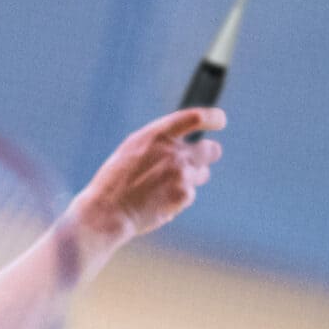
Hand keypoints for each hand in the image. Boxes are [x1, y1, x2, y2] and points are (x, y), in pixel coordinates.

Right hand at [69, 108, 224, 259]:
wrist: (108, 211)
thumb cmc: (115, 181)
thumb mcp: (132, 149)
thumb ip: (159, 142)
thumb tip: (182, 140)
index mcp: (157, 135)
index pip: (195, 118)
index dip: (213, 117)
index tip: (219, 120)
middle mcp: (173, 151)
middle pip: (211, 149)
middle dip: (208, 155)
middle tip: (199, 162)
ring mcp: (181, 173)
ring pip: (202, 174)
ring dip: (189, 179)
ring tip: (163, 188)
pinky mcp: (184, 195)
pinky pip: (190, 194)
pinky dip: (178, 199)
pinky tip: (158, 202)